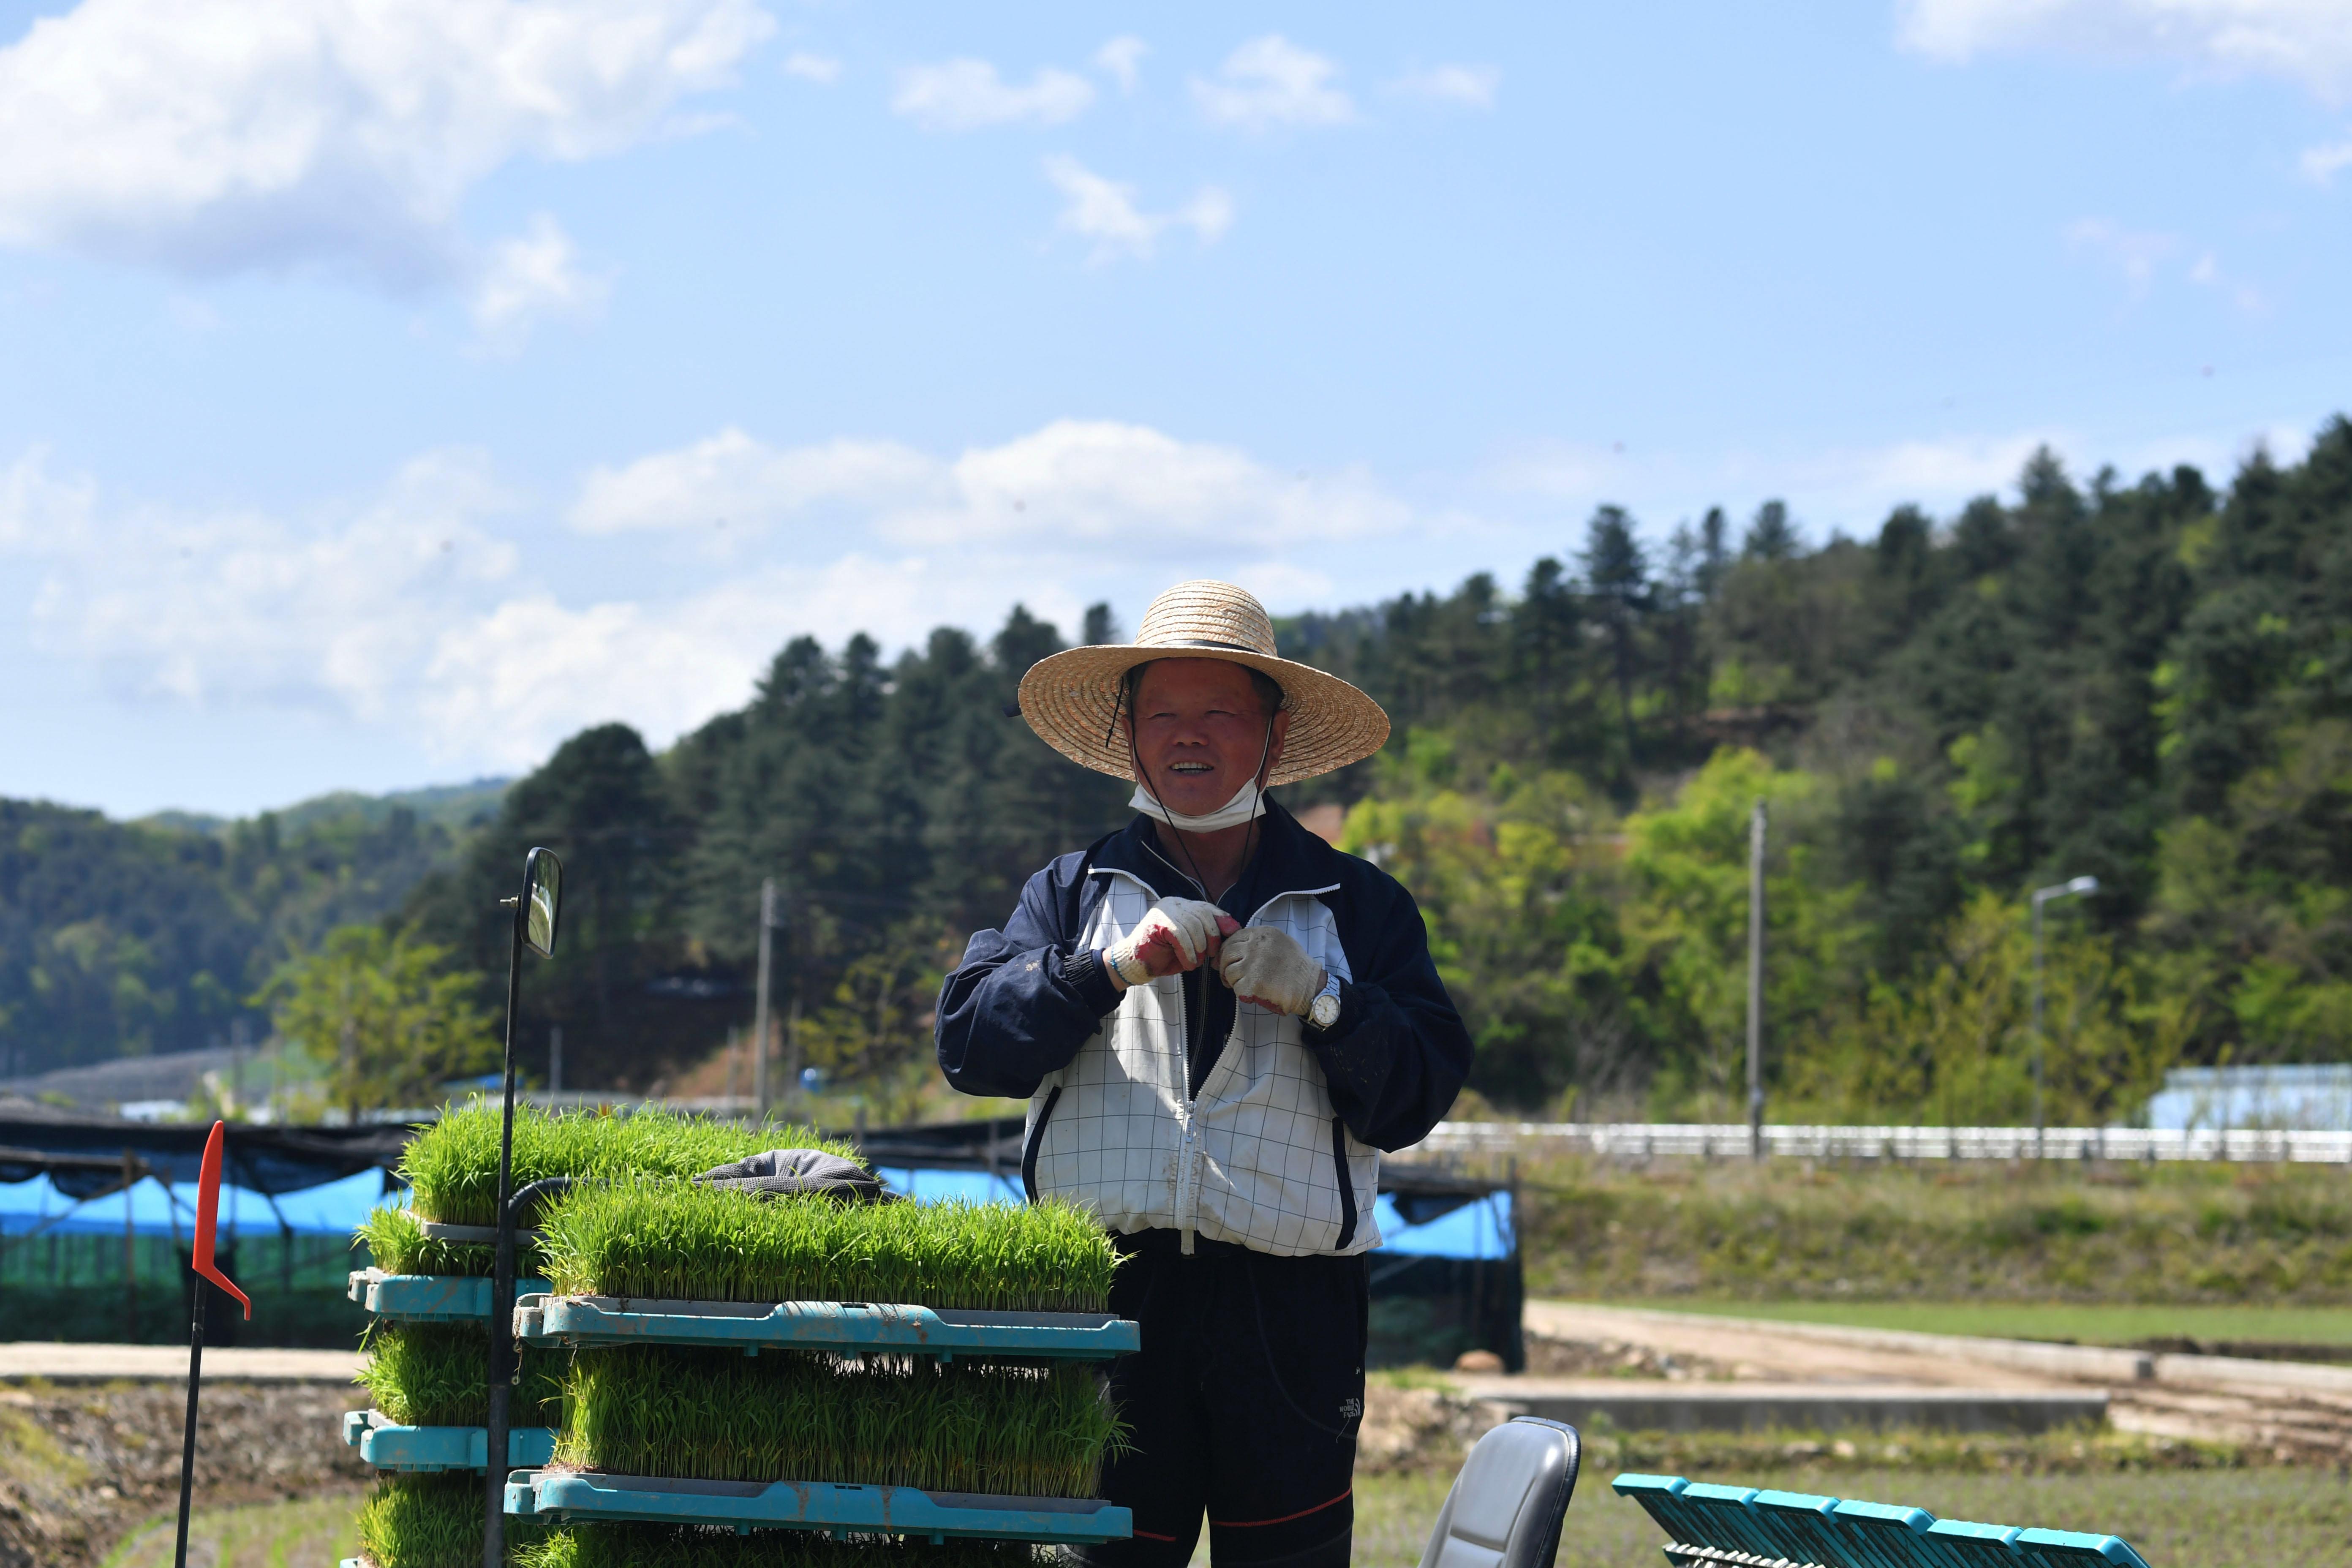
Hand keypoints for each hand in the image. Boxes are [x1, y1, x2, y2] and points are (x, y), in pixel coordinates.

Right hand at [1107, 897, 1239, 986]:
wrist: (1136, 965)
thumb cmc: (1165, 956)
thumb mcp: (1193, 945)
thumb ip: (1209, 934)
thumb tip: (1235, 928)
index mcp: (1183, 906)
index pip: (1208, 909)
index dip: (1222, 921)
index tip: (1232, 935)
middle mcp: (1174, 904)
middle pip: (1204, 915)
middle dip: (1213, 938)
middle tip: (1211, 956)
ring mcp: (1164, 911)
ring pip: (1194, 926)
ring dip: (1199, 949)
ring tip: (1195, 963)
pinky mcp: (1158, 922)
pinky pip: (1181, 935)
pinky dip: (1188, 952)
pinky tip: (1187, 964)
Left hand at [1217, 926, 1326, 1016]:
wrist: (1309, 985)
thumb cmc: (1296, 966)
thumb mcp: (1279, 941)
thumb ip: (1258, 941)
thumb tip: (1234, 948)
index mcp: (1262, 933)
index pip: (1234, 938)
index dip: (1226, 951)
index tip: (1225, 960)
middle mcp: (1255, 945)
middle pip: (1227, 953)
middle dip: (1223, 966)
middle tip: (1227, 976)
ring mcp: (1253, 963)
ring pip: (1228, 971)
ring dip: (1232, 980)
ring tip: (1242, 984)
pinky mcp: (1252, 982)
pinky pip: (1236, 987)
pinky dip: (1240, 992)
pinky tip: (1250, 992)